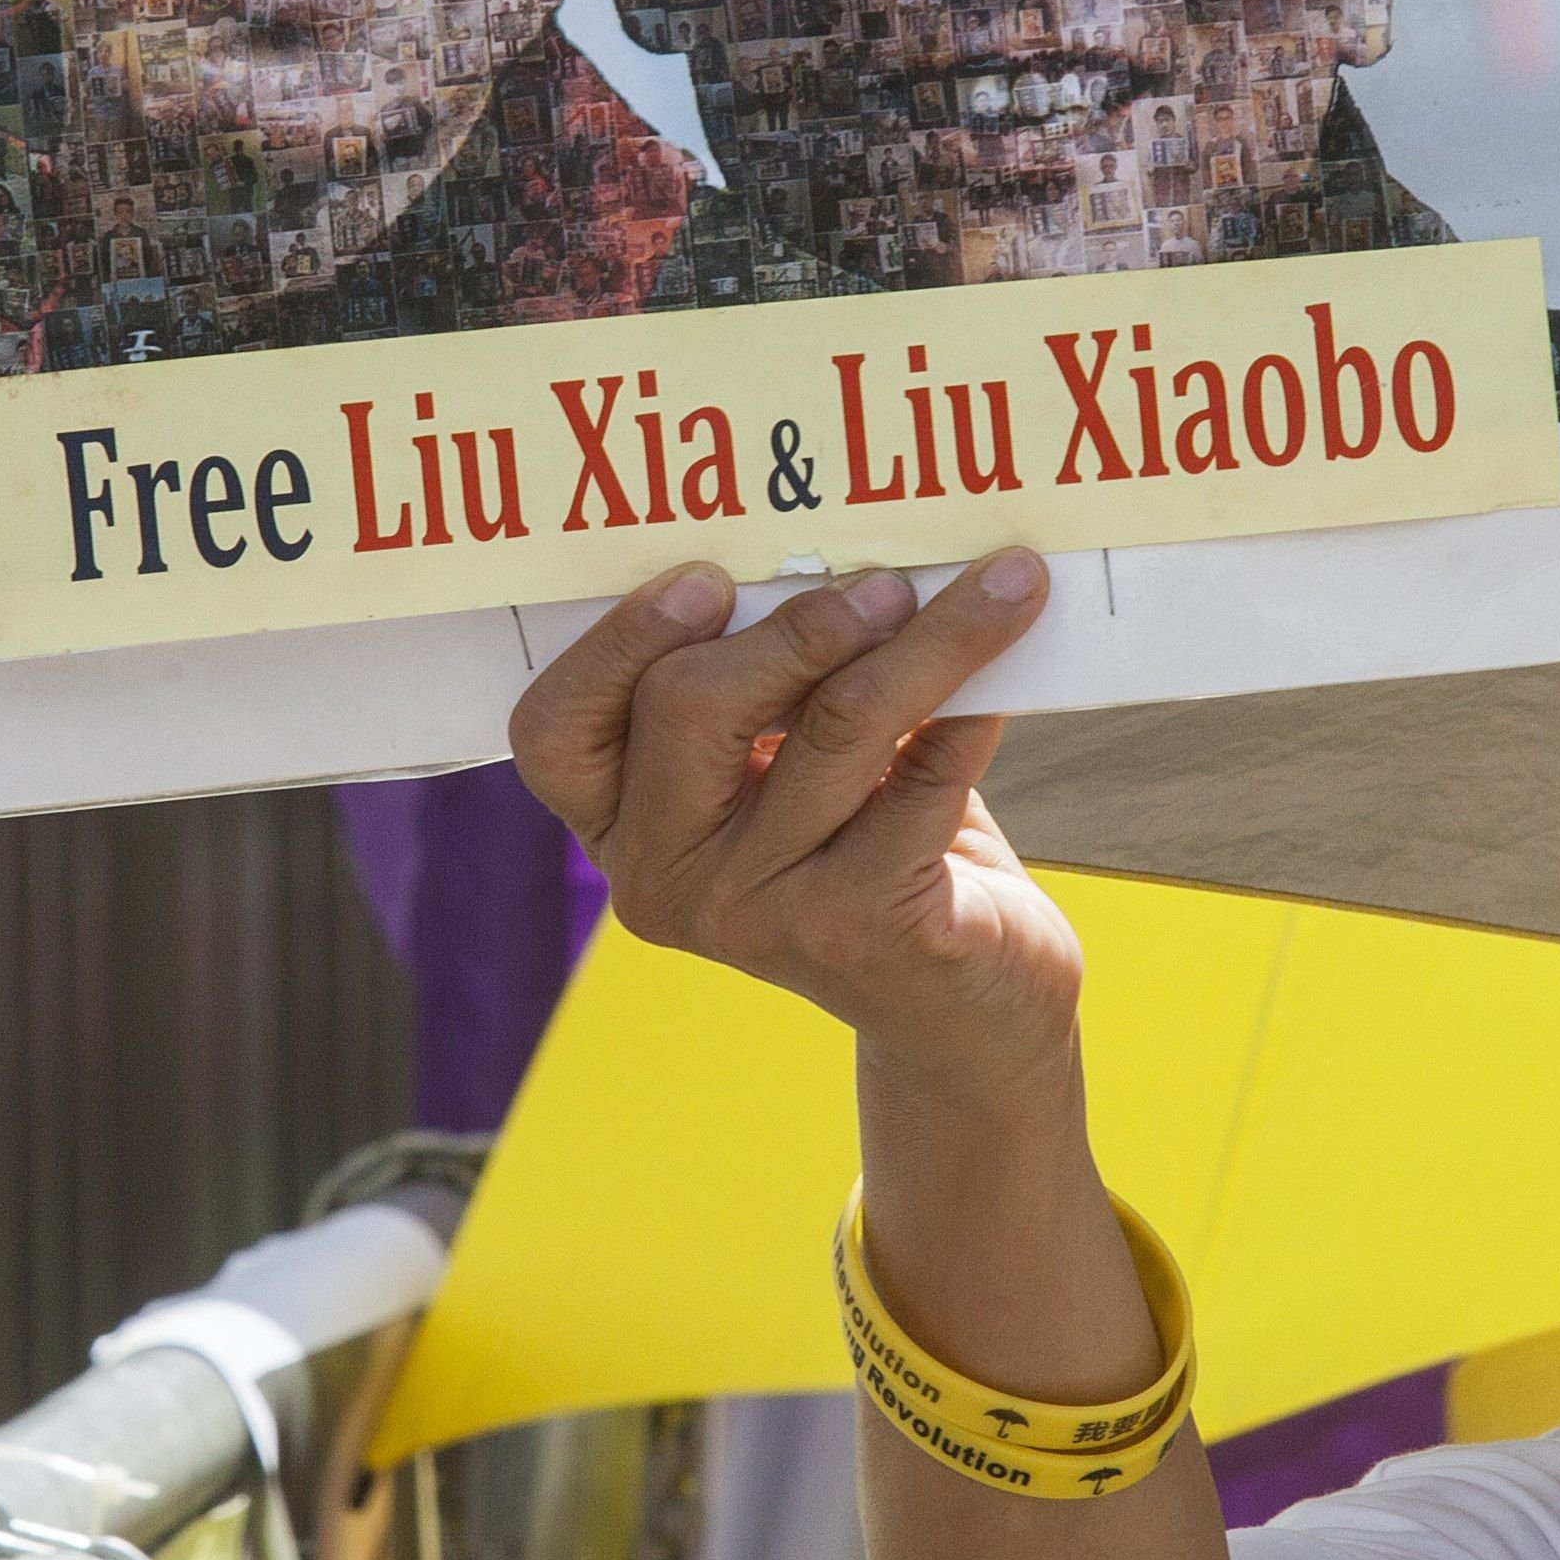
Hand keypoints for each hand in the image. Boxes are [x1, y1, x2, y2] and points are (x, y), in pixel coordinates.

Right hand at [508, 557, 1074, 1089]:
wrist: (963, 1006)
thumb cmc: (869, 847)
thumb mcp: (790, 769)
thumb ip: (772, 685)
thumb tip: (836, 553)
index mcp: (618, 825)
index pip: (556, 730)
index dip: (620, 641)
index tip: (706, 577)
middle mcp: (662, 878)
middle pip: (690, 703)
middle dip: (799, 623)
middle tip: (889, 583)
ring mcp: (753, 914)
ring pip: (833, 724)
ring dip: (926, 642)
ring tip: (995, 590)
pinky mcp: (857, 930)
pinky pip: (921, 782)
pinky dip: (971, 717)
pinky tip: (1004, 683)